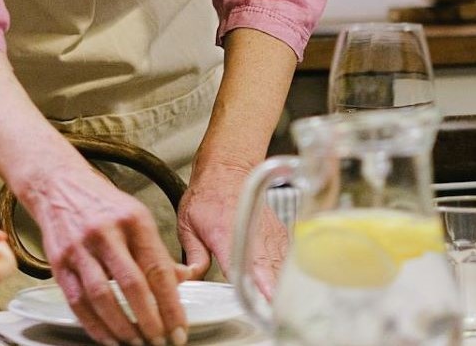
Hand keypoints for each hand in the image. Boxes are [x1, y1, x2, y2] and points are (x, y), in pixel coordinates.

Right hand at [23, 165, 190, 345]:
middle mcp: (106, 232)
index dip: (171, 305)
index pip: (157, 269)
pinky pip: (77, 301)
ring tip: (136, 342)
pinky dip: (94, 325)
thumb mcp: (136, 215)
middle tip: (160, 341)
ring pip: (103, 297)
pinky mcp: (59, 262)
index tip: (179, 328)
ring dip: (122, 327)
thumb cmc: (101, 203)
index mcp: (134, 220)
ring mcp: (80, 247)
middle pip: (132, 285)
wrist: (57, 184)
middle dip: (149, 321)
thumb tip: (183, 279)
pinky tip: (108, 337)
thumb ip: (157, 250)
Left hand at [177, 161, 286, 296]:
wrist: (227, 168)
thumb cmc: (207, 194)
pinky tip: (288, 286)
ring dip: (281, 283)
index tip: (253, 297)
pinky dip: (287, 271)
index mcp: (223, 232)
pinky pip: (286, 255)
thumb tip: (194, 276)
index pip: (237, 262)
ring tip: (283, 301)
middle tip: (273, 307)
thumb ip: (193, 254)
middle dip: (269, 288)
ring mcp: (267, 232)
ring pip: (279, 262)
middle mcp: (250, 232)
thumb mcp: (188, 222)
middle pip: (263, 266)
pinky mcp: (277, 231)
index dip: (245, 282)